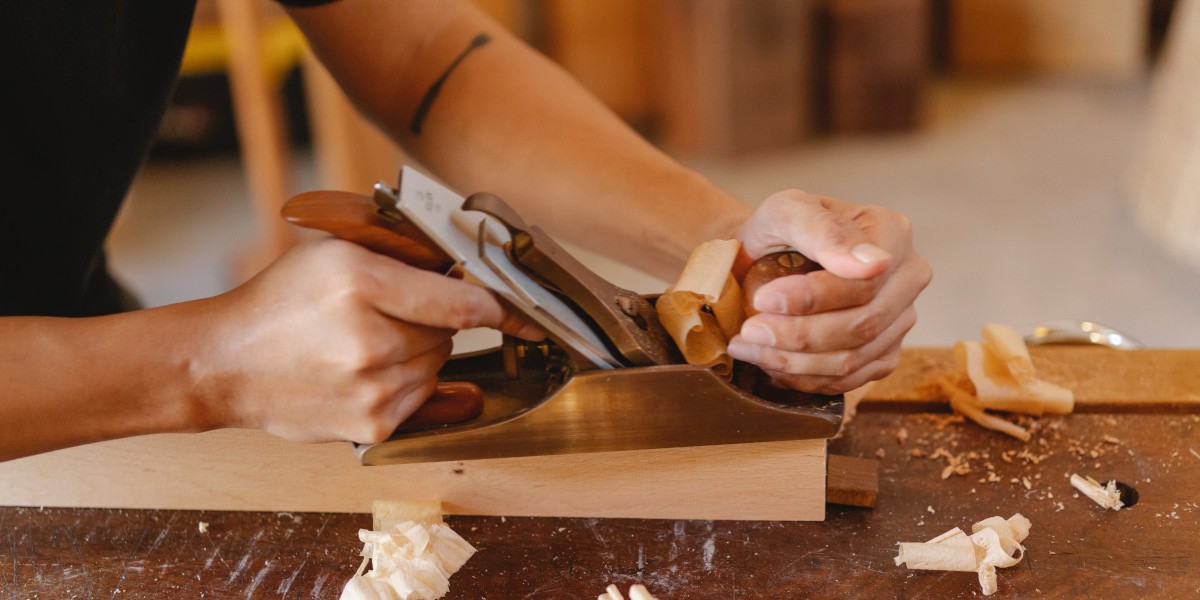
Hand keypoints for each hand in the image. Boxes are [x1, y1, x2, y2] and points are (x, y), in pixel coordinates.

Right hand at [193, 238, 540, 443]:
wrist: (226, 364)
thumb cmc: (280, 302)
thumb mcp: (336, 251)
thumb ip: (404, 254)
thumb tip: (468, 269)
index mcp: (361, 284)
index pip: (463, 302)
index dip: (499, 306)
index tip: (525, 312)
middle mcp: (370, 340)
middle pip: (451, 333)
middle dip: (434, 320)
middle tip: (387, 313)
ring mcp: (373, 390)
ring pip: (438, 364)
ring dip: (419, 353)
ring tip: (365, 343)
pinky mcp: (374, 427)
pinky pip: (423, 397)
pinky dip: (406, 383)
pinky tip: (364, 372)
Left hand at [727, 190, 930, 393]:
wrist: (766, 258)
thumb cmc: (778, 231)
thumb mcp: (786, 212)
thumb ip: (823, 230)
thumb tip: (873, 265)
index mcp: (892, 233)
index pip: (863, 282)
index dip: (811, 299)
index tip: (762, 301)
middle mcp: (908, 277)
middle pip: (862, 325)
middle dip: (797, 336)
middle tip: (748, 333)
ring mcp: (900, 319)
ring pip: (854, 359)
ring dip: (793, 362)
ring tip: (748, 348)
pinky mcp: (884, 354)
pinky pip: (850, 379)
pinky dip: (803, 378)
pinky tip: (770, 362)